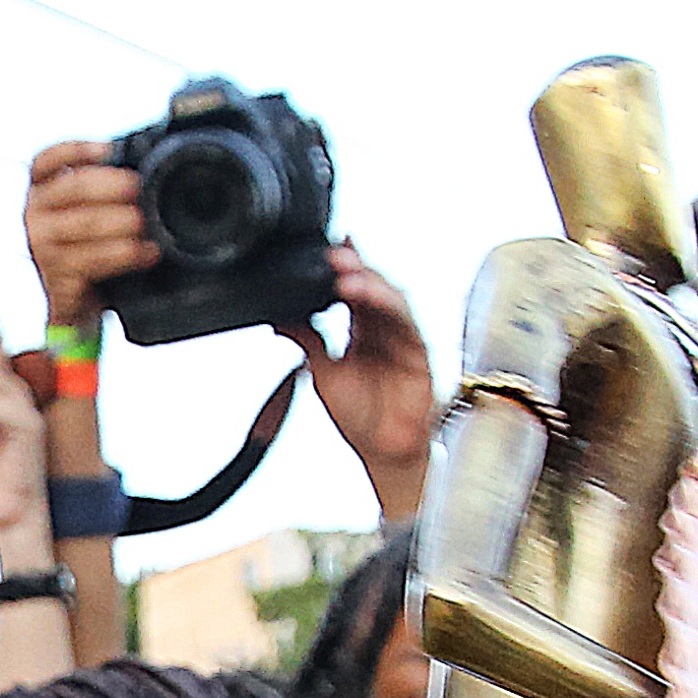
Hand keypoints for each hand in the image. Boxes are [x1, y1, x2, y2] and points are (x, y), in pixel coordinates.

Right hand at [27, 138, 153, 333]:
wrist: (74, 306)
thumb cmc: (86, 251)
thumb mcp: (85, 215)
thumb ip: (100, 190)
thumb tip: (142, 163)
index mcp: (40, 193)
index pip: (46, 161)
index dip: (76, 150)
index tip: (108, 149)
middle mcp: (36, 216)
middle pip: (71, 187)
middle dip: (108, 184)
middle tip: (136, 186)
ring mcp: (43, 248)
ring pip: (84, 223)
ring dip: (119, 220)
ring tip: (143, 222)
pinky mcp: (58, 277)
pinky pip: (95, 260)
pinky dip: (126, 254)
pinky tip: (147, 252)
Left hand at [300, 244, 439, 522]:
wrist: (384, 451)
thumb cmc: (361, 415)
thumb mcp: (322, 374)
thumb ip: (307, 342)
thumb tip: (279, 318)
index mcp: (362, 327)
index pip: (352, 286)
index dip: (343, 264)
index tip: (324, 246)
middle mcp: (383, 327)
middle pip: (373, 284)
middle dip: (353, 265)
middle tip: (331, 254)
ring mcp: (402, 336)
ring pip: (390, 296)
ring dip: (369, 281)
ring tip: (344, 272)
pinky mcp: (418, 351)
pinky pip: (405, 321)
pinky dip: (386, 304)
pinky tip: (368, 296)